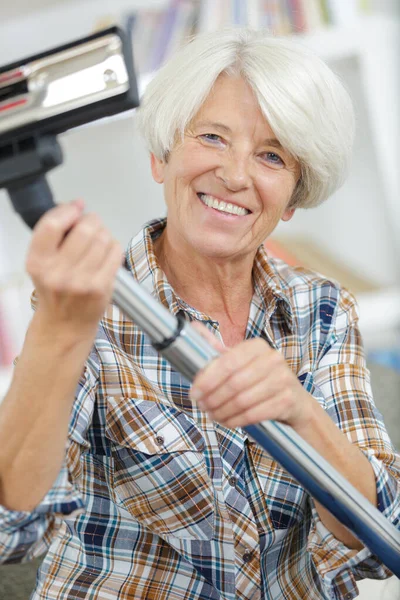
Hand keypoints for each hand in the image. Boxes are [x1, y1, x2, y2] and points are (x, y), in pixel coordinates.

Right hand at [26, 200, 122, 342]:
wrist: (65, 324)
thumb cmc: (56, 288)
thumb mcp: (42, 261)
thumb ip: (54, 233)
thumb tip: (77, 204)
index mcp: (38, 262)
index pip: (51, 225)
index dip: (67, 211)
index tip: (75, 209)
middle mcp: (57, 273)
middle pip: (84, 229)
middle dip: (91, 221)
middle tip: (91, 226)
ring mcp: (81, 281)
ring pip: (103, 238)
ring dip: (104, 234)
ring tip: (98, 243)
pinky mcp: (101, 287)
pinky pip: (115, 251)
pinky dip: (113, 247)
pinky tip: (106, 254)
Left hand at [189, 322, 313, 430]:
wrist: (296, 402)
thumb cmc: (261, 380)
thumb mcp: (240, 362)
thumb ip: (217, 348)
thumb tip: (193, 326)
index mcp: (257, 346)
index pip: (227, 362)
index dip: (207, 379)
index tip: (194, 392)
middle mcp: (273, 359)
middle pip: (234, 382)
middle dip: (213, 398)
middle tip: (202, 407)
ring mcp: (283, 379)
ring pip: (243, 400)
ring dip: (223, 411)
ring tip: (213, 415)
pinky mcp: (288, 400)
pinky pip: (254, 414)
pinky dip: (236, 420)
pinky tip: (228, 421)